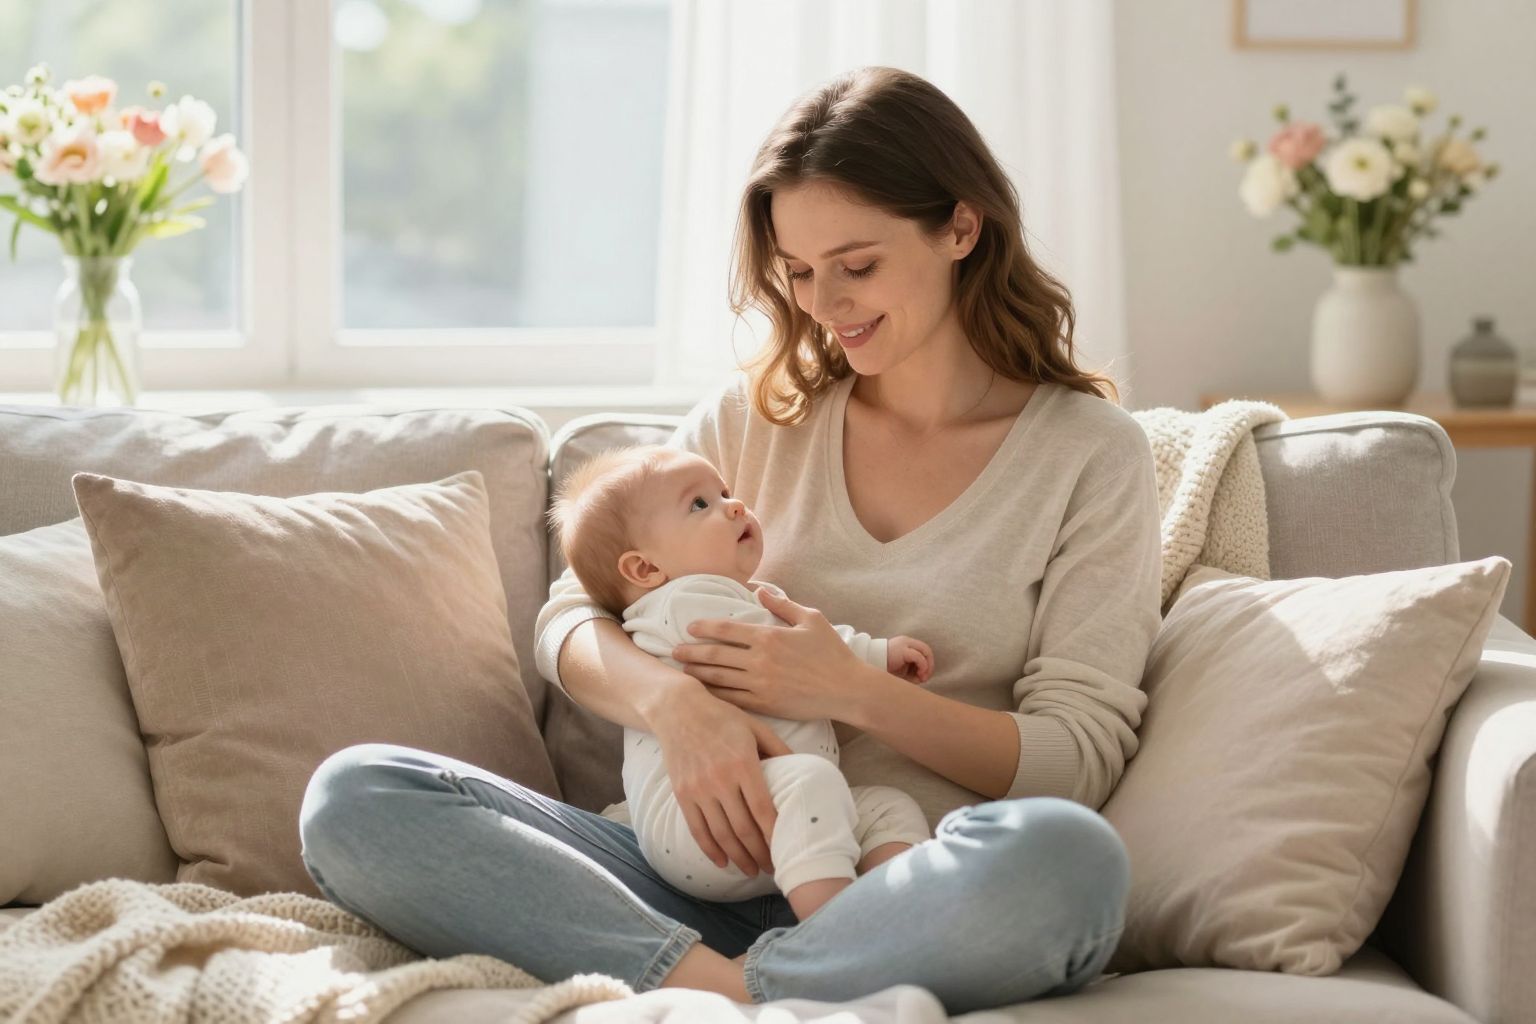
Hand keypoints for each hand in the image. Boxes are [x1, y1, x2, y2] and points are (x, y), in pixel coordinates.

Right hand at [649, 684, 793, 875]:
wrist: (678, 710)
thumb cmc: (723, 717)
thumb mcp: (756, 727)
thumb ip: (779, 750)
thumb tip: (803, 770)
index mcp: (742, 763)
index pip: (762, 809)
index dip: (775, 835)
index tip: (787, 850)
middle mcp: (719, 779)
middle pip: (743, 828)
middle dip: (760, 853)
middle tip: (773, 869)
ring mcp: (698, 789)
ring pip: (721, 834)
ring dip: (738, 857)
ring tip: (752, 870)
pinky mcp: (682, 794)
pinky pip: (697, 829)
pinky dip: (710, 849)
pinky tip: (723, 861)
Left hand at [670, 587, 872, 722]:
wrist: (847, 690)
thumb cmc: (832, 653)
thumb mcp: (811, 619)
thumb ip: (783, 604)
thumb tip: (760, 590)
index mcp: (769, 636)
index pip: (727, 629)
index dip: (704, 628)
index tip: (690, 627)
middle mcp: (760, 661)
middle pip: (715, 655)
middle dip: (691, 652)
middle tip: (673, 651)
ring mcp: (760, 685)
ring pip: (719, 678)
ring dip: (697, 673)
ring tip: (682, 670)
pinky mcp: (765, 705)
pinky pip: (732, 699)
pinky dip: (714, 695)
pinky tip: (703, 693)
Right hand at [887, 635, 933, 683]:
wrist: (869, 665)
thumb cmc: (885, 669)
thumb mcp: (901, 670)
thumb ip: (912, 671)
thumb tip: (923, 678)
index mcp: (906, 644)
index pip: (924, 650)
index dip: (928, 663)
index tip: (924, 676)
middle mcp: (906, 641)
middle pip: (927, 650)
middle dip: (930, 665)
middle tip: (925, 678)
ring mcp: (905, 644)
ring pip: (925, 652)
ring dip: (927, 667)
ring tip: (921, 678)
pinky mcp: (902, 650)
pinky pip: (919, 657)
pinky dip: (923, 666)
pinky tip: (919, 675)